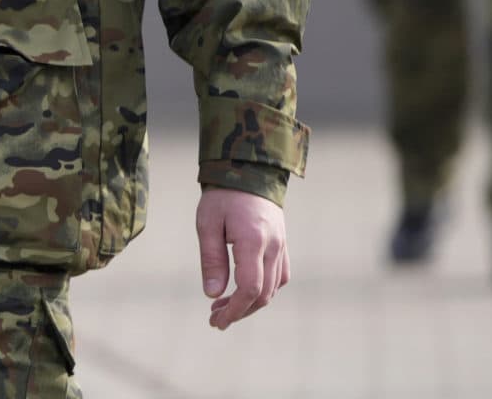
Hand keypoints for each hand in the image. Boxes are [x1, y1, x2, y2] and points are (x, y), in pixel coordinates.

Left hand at [196, 187, 289, 329]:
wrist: (249, 171)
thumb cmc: (223, 195)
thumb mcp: (207, 223)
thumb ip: (212, 259)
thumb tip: (212, 294)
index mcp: (253, 240)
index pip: (249, 288)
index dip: (235, 309)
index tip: (217, 320)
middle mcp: (273, 247)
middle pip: (263, 294)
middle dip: (239, 311)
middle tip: (215, 318)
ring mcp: (282, 247)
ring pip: (272, 288)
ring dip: (250, 303)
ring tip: (223, 306)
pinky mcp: (283, 245)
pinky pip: (280, 277)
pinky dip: (264, 290)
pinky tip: (245, 291)